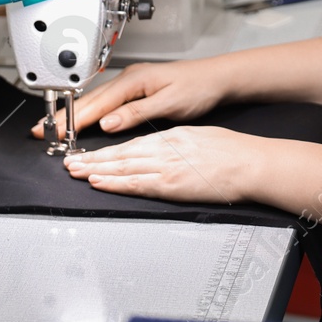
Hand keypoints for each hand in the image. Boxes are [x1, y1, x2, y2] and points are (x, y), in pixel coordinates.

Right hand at [31, 59, 226, 140]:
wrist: (217, 78)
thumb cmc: (198, 87)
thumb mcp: (169, 103)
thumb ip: (136, 113)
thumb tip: (108, 123)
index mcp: (134, 81)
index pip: (97, 104)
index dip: (74, 120)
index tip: (56, 132)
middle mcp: (129, 78)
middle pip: (89, 100)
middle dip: (64, 115)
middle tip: (40, 130)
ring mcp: (131, 82)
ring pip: (95, 100)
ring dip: (73, 113)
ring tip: (52, 126)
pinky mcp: (136, 88)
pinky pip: (105, 100)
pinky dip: (89, 110)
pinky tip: (82, 119)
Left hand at [63, 126, 262, 202]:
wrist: (250, 163)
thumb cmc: (233, 152)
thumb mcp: (199, 138)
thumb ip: (176, 144)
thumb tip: (162, 151)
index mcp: (171, 137)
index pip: (132, 144)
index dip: (108, 150)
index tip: (90, 154)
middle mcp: (164, 149)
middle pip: (121, 154)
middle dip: (93, 159)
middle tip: (70, 162)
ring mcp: (166, 166)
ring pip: (123, 167)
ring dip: (96, 169)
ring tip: (76, 172)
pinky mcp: (171, 184)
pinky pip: (136, 183)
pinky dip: (115, 182)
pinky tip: (99, 182)